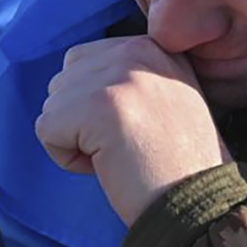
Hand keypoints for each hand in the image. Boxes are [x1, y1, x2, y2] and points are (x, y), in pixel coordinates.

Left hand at [35, 37, 228, 224]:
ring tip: (120, 155)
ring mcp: (117, 75)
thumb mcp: (164, 99)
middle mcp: (136, 50)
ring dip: (75, 140)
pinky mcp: (97, 105)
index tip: (137, 130)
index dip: (97, 107)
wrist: (199, 200)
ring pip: (53, 106)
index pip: (84, 61)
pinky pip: (46, 130)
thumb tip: (71, 83)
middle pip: (63, 81)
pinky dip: (68, 158)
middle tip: (127, 146)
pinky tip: (108, 165)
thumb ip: (127, 78)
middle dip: (81, 122)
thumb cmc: (178, 165)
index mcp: (153, 46)